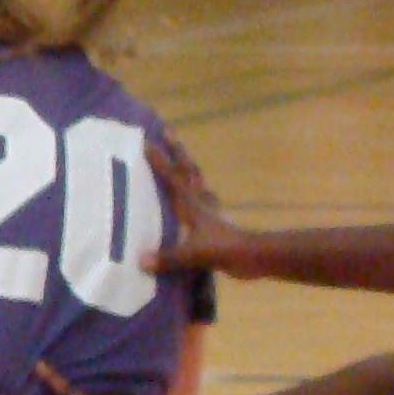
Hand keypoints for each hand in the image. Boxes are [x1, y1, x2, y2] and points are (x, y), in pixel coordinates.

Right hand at [144, 136, 260, 279]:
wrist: (253, 256)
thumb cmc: (222, 249)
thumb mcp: (192, 254)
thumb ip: (168, 258)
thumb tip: (140, 261)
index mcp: (192, 204)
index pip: (172, 178)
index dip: (160, 161)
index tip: (147, 142)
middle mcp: (201, 202)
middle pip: (189, 171)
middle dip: (178, 152)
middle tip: (169, 133)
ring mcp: (212, 211)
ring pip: (199, 183)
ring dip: (190, 170)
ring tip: (183, 161)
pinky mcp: (219, 222)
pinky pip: (207, 202)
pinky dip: (202, 194)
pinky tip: (201, 196)